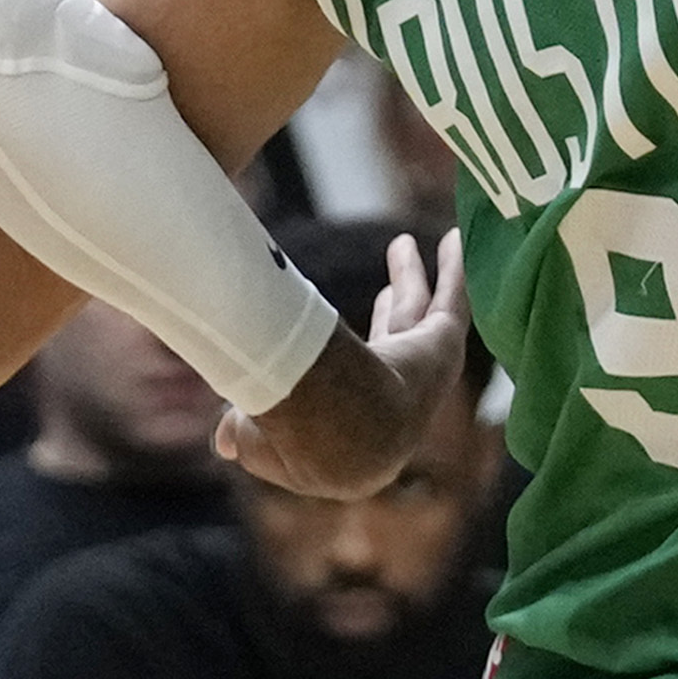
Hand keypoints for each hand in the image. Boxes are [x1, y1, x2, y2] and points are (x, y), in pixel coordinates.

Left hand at [212, 226, 470, 500]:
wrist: (338, 436)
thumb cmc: (292, 433)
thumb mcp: (254, 434)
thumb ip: (243, 433)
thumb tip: (220, 441)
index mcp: (353, 415)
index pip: (357, 372)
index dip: (354, 346)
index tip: (342, 323)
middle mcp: (392, 391)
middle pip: (394, 331)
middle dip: (393, 300)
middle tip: (391, 265)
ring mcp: (423, 370)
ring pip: (418, 310)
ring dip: (416, 276)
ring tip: (407, 242)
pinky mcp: (443, 346)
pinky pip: (454, 299)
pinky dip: (456, 269)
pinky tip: (457, 237)